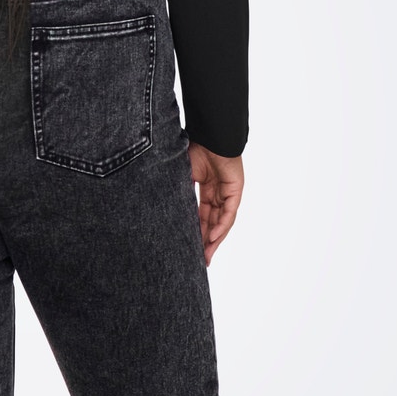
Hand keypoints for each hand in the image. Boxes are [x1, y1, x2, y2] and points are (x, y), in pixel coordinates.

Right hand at [189, 143, 243, 264]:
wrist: (210, 135)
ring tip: (206, 256)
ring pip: (222, 222)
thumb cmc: (196, 148)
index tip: (190, 248)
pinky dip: (221, 226)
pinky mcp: (235, 190)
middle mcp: (219, 193)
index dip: (197, 232)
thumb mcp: (182, 176)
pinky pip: (229, 213)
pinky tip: (213, 238)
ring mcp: (228, 193)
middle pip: (213, 223)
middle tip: (200, 261)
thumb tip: (161, 209)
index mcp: (207, 189)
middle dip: (206, 243)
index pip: (202, 216)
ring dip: (214, 239)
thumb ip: (178, 192)